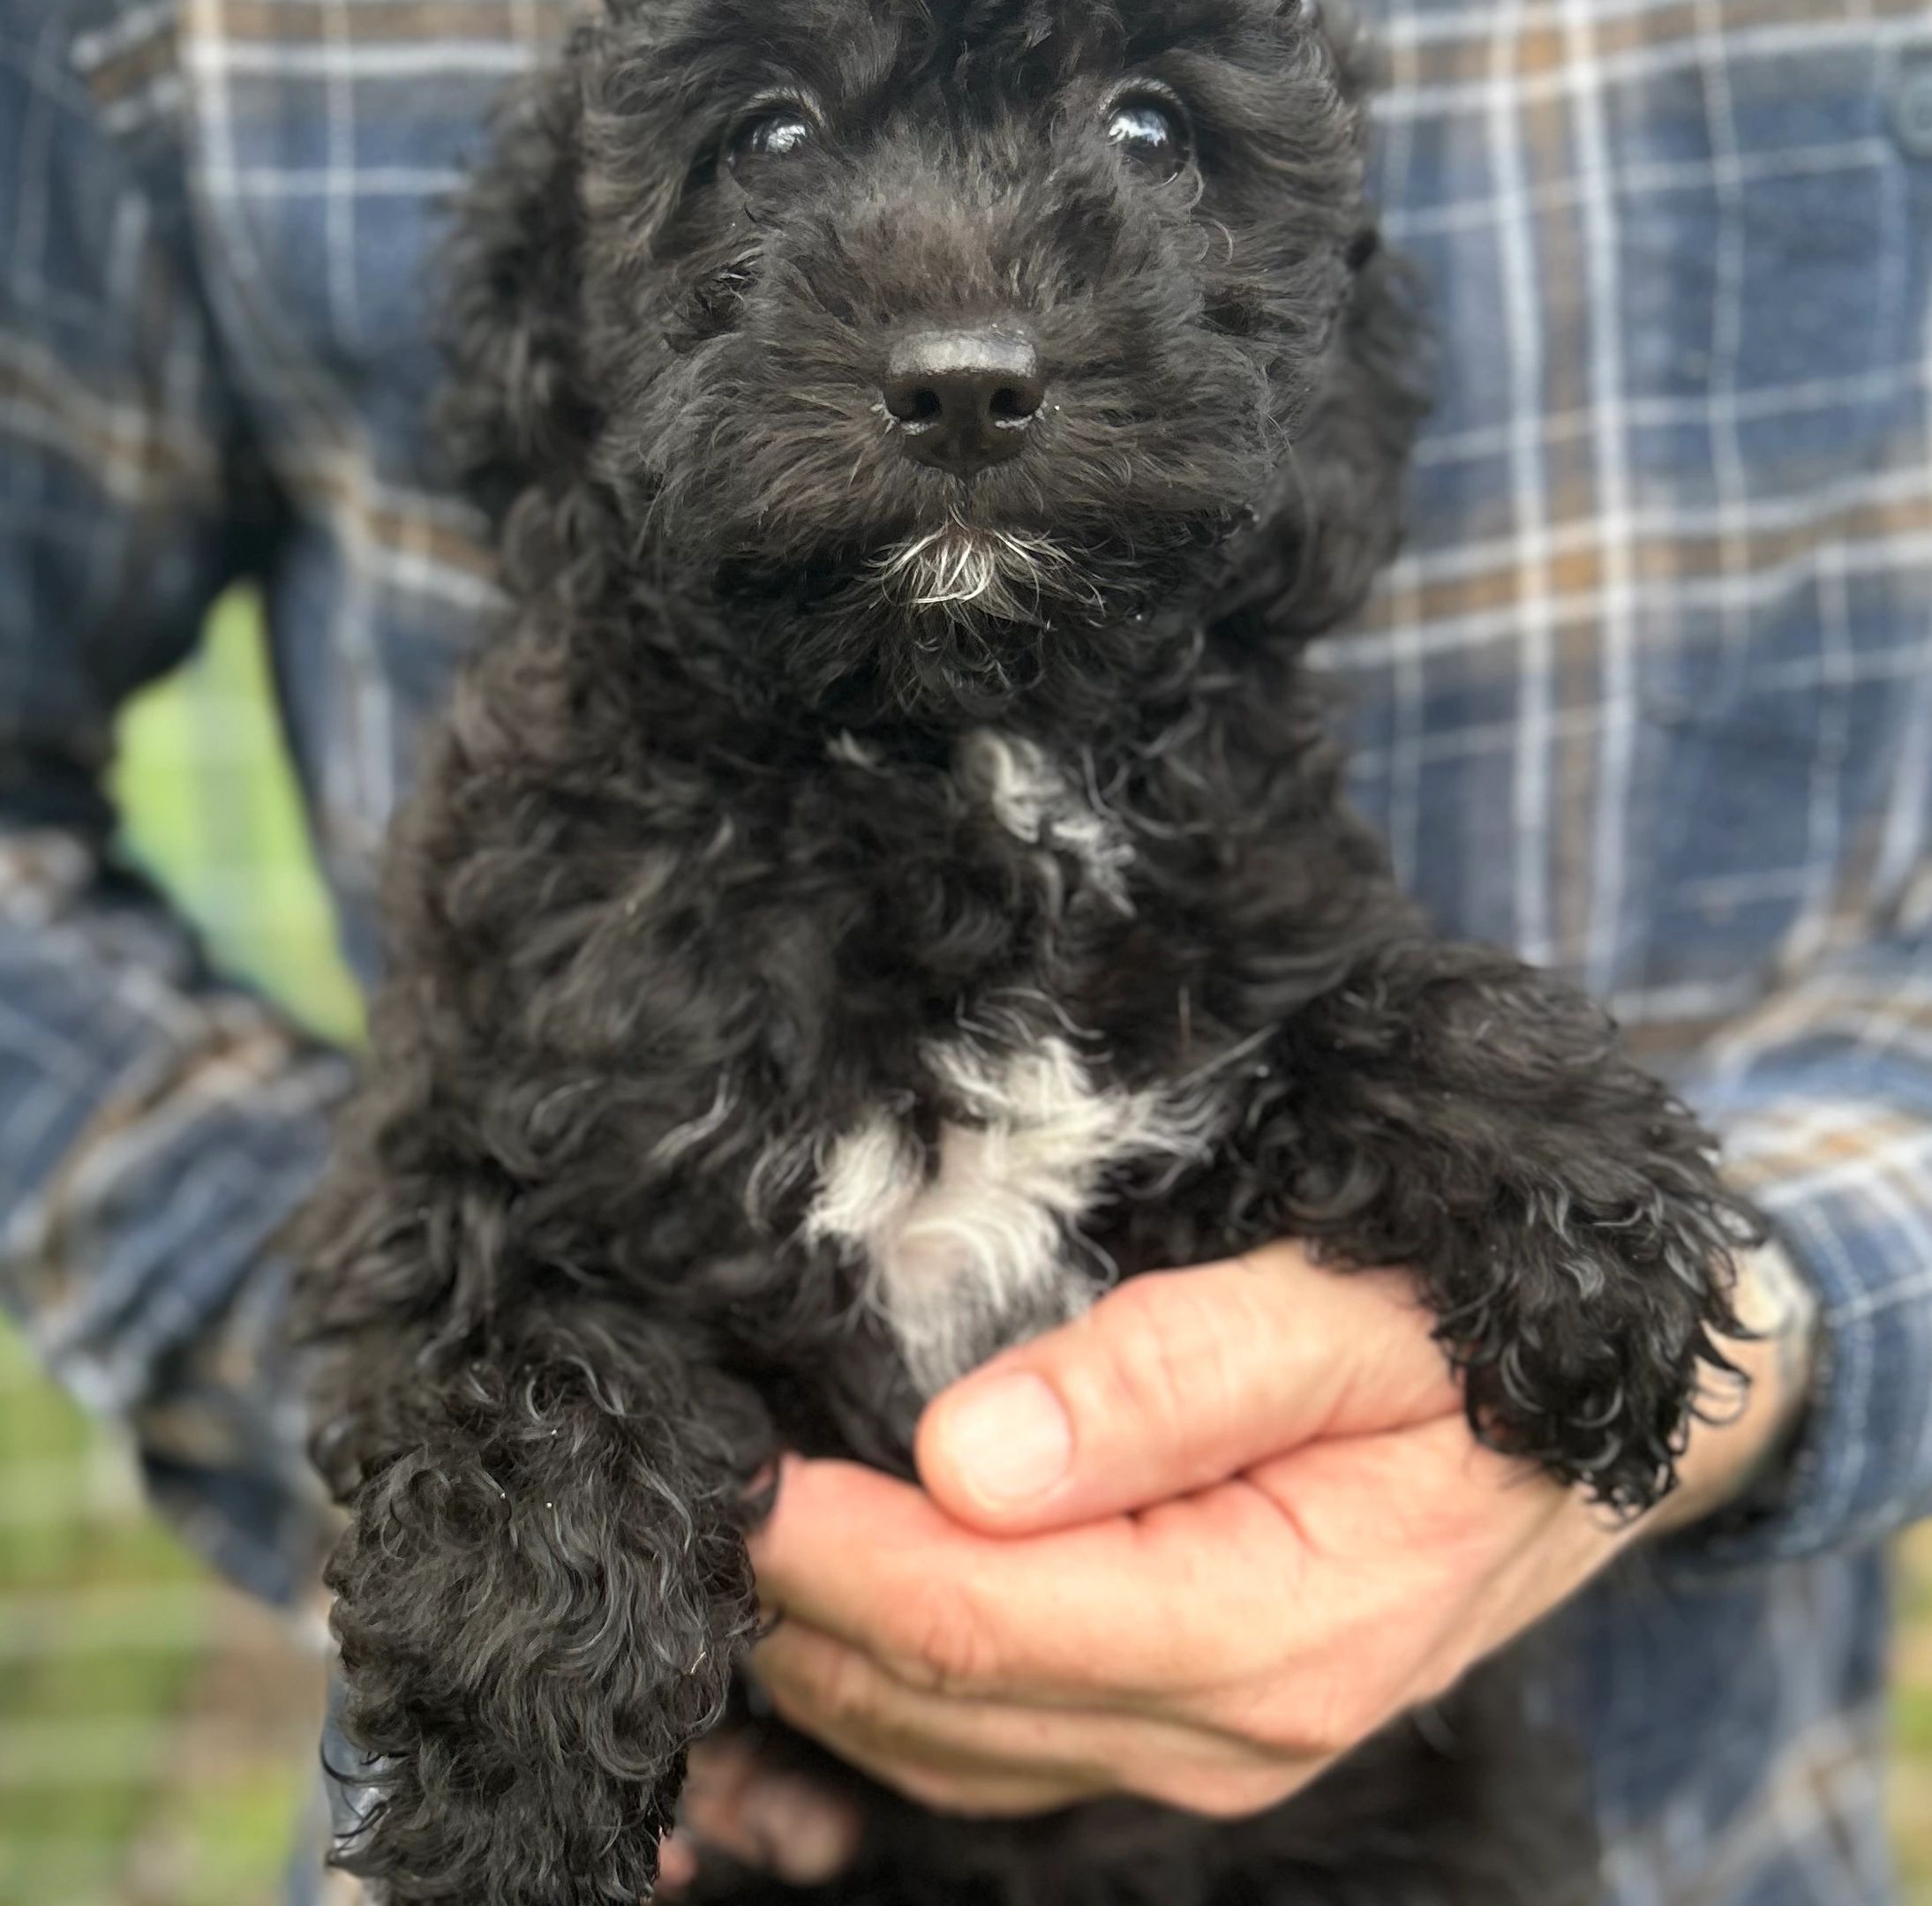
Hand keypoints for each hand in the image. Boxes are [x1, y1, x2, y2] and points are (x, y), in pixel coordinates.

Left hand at [661, 1235, 1811, 1879]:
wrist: (1596, 1436)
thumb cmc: (1474, 1341)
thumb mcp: (1354, 1316)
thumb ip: (1174, 1378)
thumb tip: (966, 1453)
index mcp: (1271, 1625)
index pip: (990, 1616)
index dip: (836, 1552)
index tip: (727, 1468)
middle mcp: (1228, 1727)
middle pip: (952, 1696)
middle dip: (797, 1605)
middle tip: (675, 1493)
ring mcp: (1208, 1748)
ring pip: (957, 1747)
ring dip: (821, 1669)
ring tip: (705, 1570)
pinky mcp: (1189, 1728)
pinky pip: (999, 1758)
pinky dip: (880, 1722)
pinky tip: (793, 1679)